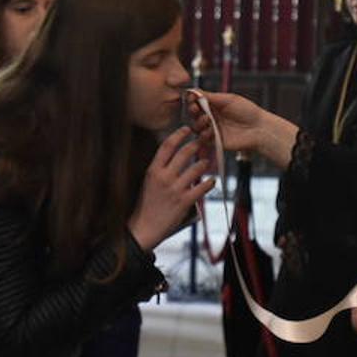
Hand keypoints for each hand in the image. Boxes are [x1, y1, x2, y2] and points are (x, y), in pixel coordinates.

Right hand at [128, 127, 214, 250]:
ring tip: (208, 161)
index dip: (178, 134)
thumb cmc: (146, 205)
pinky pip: (202, 188)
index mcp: (153, 170)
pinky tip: (212, 181)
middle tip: (204, 139)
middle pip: (184, 153)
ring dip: (205, 162)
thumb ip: (160, 168)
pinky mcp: (184, 202)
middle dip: (196, 143)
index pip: (167, 146)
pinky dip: (209, 183)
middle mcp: (164, 177)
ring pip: (196, 168)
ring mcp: (175, 189)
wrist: (144, 228)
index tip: (187, 128)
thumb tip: (173, 155)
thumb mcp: (148, 182)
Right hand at [186, 90, 298, 167]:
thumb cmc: (248, 111)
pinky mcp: (214, 141)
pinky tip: (211, 130)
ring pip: (195, 126)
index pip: (196, 102)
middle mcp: (211, 117)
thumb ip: (210, 96)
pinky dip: (204, 134)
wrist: (259, 128)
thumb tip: (193, 90)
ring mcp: (212, 129)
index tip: (192, 98)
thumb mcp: (229, 99)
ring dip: (198, 122)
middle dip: (192, 110)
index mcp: (214, 105)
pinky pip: (202, 139)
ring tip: (207, 119)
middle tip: (195, 108)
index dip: (192, 100)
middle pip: (193, 114)